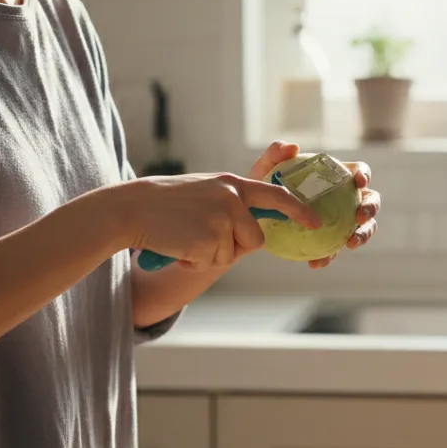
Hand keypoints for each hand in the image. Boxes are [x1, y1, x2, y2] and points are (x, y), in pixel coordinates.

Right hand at [116, 169, 320, 272]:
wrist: (131, 208)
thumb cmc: (165, 203)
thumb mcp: (204, 191)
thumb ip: (231, 202)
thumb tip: (253, 227)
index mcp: (232, 184)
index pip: (276, 196)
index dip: (298, 210)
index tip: (315, 222)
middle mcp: (232, 199)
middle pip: (254, 238)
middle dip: (232, 245)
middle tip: (200, 235)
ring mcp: (221, 220)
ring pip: (230, 254)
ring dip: (209, 254)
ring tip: (185, 236)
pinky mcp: (208, 241)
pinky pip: (209, 263)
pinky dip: (193, 261)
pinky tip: (177, 245)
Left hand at [247, 141, 379, 269]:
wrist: (253, 216)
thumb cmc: (263, 187)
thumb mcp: (264, 169)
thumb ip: (275, 153)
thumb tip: (293, 147)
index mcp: (337, 177)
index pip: (358, 172)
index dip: (364, 175)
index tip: (358, 182)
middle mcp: (345, 198)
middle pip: (369, 200)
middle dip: (371, 208)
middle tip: (360, 217)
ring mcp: (341, 221)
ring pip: (362, 227)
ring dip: (362, 235)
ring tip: (349, 244)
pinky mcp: (329, 242)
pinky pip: (334, 250)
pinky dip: (328, 257)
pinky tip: (316, 263)